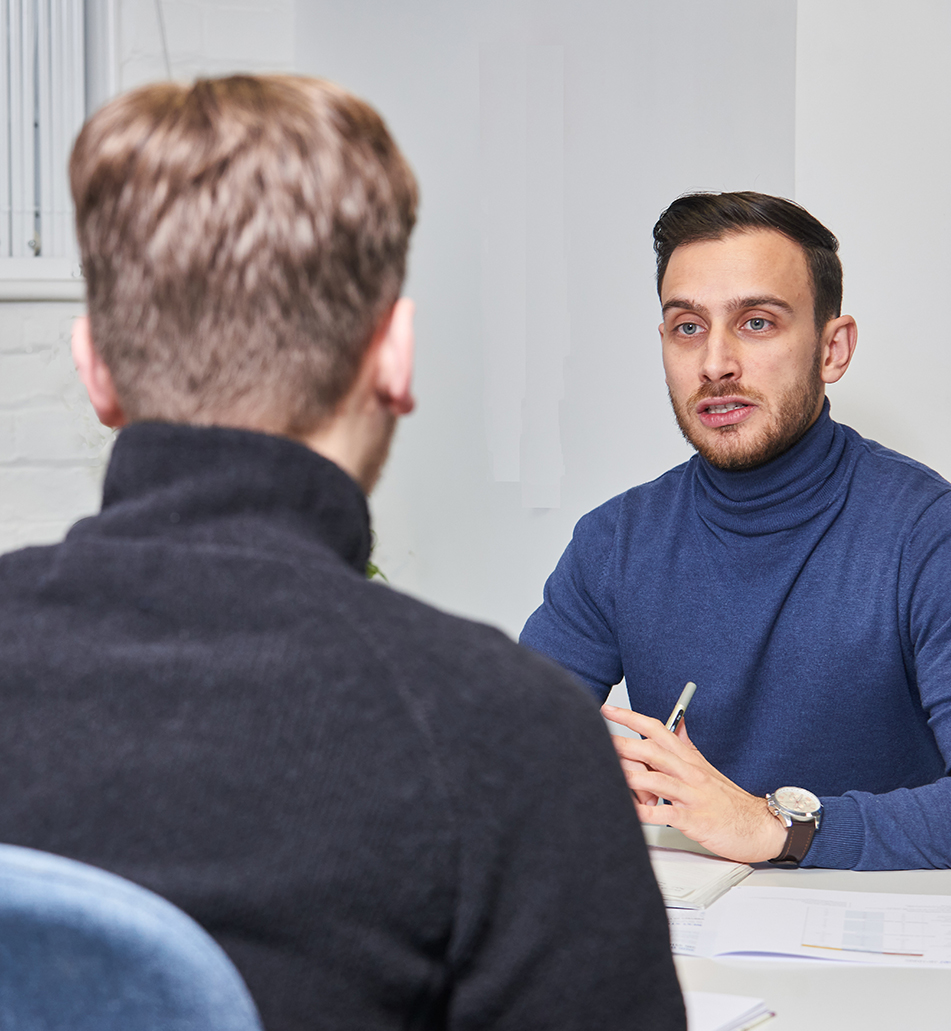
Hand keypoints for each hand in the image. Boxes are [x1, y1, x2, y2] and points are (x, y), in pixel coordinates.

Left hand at [601, 704, 786, 863]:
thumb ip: (686, 745)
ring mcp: (694, 796)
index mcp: (689, 759)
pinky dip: (648, 814)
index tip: (608, 710)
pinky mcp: (697, 820)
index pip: (659, 730)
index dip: (632, 718)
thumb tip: (677, 722)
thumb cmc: (727, 799)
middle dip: (624, 745)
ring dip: (632, 777)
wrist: (760, 826)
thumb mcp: (705, 766)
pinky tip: (631, 814)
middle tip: (599, 739)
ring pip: (659, 780)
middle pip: (653, 752)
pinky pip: (669, 815)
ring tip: (609, 773)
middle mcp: (690, 773)